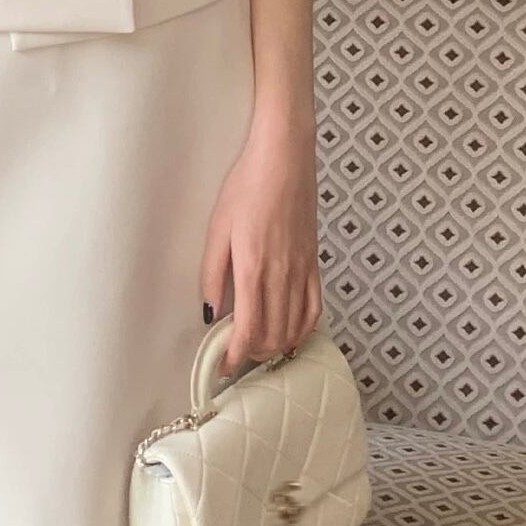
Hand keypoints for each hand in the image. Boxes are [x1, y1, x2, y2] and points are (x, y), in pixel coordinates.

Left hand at [200, 124, 321, 377]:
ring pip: (296, 327)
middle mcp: (282, 275)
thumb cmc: (247, 186)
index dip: (236, 356)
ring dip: (278, 346)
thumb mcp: (218, 227)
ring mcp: (303, 270)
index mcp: (254, 268)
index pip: (249, 329)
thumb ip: (213, 273)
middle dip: (254, 354)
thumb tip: (210, 311)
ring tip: (259, 347)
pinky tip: (291, 331)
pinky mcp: (314, 262)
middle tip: (237, 355)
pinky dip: (303, 328)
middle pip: (274, 335)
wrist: (284, 159)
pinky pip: (315, 307)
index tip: (224, 366)